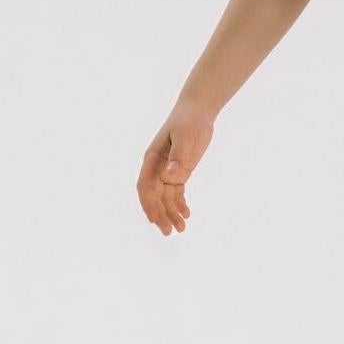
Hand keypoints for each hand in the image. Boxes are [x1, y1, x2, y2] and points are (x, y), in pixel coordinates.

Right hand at [138, 102, 215, 234]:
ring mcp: (167, 170)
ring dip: (171, 213)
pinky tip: (186, 214)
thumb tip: (170, 177)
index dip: (148, 204)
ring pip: (166, 197)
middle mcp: (157, 167)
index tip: (154, 220)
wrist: (197, 111)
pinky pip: (176, 192)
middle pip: (155, 196)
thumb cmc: (189, 121)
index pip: (145, 186)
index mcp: (153, 159)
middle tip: (170, 232)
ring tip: (181, 228)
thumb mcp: (185, 137)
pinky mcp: (179, 171)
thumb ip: (178, 158)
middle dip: (160, 214)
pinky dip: (179, 204)